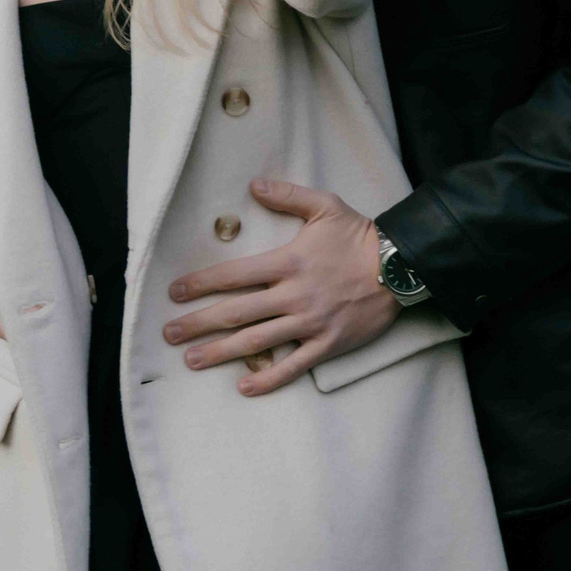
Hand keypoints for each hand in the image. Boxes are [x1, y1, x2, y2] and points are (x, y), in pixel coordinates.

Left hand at [160, 178, 400, 396]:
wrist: (402, 267)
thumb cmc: (360, 235)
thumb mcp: (325, 205)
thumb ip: (286, 195)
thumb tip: (253, 185)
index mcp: (288, 262)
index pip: (234, 276)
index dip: (201, 284)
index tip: (174, 293)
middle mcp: (293, 295)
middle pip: (236, 312)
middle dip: (199, 324)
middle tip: (169, 334)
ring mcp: (310, 323)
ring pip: (257, 342)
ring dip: (221, 352)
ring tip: (192, 360)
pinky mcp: (328, 345)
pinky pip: (294, 366)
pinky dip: (268, 378)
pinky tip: (244, 385)